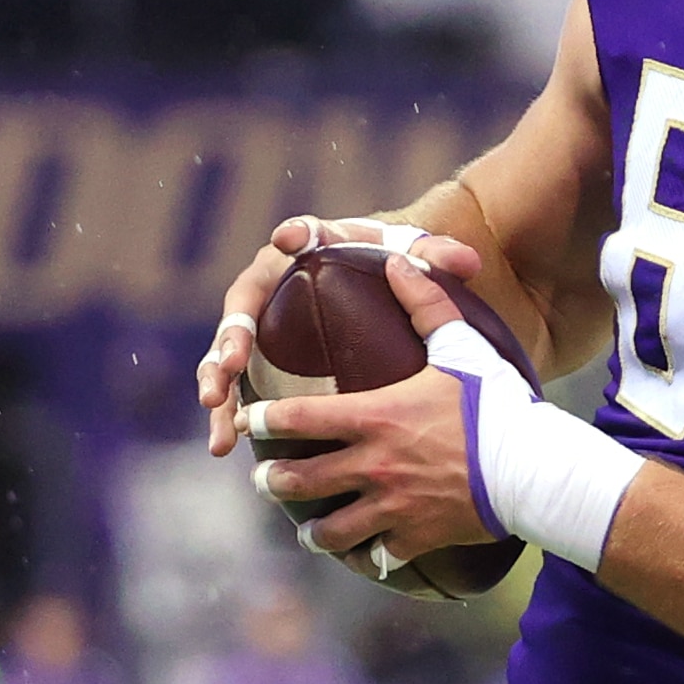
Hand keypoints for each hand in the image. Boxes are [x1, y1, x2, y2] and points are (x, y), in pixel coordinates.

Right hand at [197, 214, 449, 458]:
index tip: (291, 239)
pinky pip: (235, 389)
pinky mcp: (254, 361)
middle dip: (230, 338)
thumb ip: (437, 259)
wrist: (378, 290)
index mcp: (308, 247)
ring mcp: (258, 325)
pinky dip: (227, 417)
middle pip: (241, 306)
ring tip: (219, 427)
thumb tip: (466, 262)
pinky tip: (223, 448)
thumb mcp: (417, 262)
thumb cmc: (394, 269)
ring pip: (225, 355)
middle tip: (230, 366)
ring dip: (216, 388)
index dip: (294, 235)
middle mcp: (271, 282)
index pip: (299, 236)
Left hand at [236, 227, 497, 567]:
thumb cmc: (498, 405)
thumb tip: (398, 261)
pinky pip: (374, 556)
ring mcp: (391, 508)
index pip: (297, 420)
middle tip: (263, 479)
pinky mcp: (415, 539)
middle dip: (273, 482)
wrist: (535, 470)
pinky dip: (363, 557)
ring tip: (305, 529)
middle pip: (299, 481)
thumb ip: (425, 303)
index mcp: (374, 418)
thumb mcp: (461, 346)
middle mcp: (372, 466)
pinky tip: (358, 554)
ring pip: (329, 531)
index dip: (263, 421)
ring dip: (312, 530)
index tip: (247, 419)